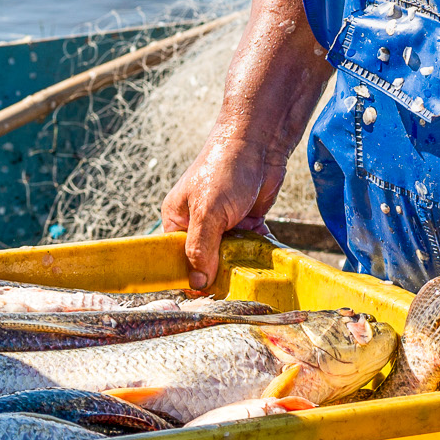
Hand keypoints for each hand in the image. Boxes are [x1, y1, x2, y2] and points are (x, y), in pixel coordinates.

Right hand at [161, 125, 285, 289]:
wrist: (260, 143)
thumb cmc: (225, 168)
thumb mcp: (208, 212)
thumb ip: (200, 249)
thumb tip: (196, 283)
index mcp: (176, 219)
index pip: (175, 258)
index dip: (187, 277)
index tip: (202, 295)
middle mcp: (197, 223)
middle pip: (204, 261)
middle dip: (217, 273)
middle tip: (230, 287)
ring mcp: (223, 224)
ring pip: (229, 256)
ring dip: (240, 264)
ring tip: (249, 274)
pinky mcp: (246, 222)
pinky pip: (249, 247)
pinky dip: (257, 253)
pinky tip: (264, 261)